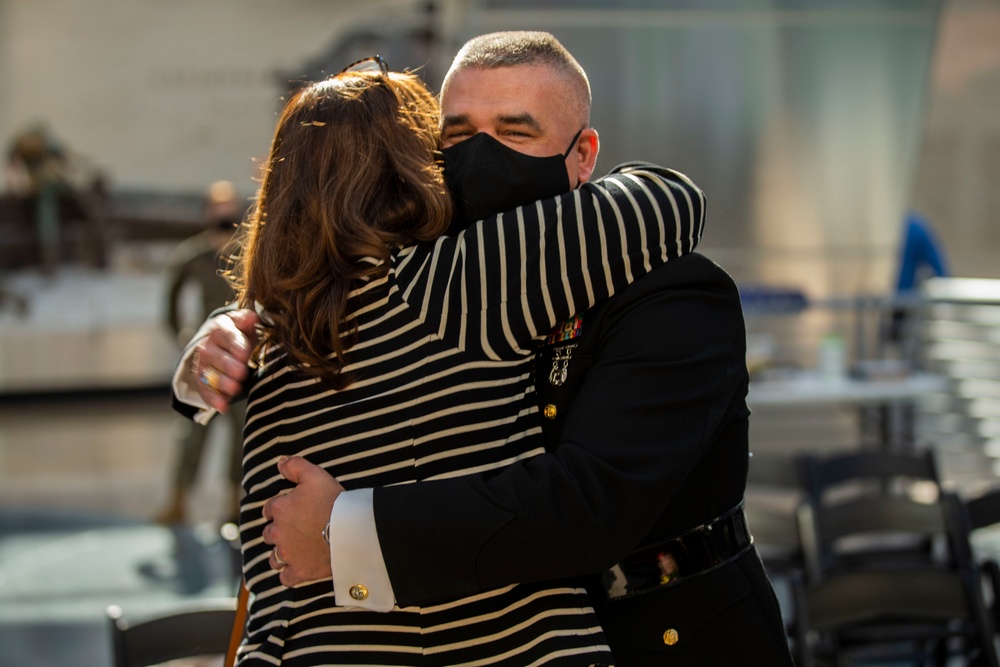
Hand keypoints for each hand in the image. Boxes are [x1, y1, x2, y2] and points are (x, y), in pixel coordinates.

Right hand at [190, 310, 257, 412]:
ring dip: (222, 383)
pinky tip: (223, 406)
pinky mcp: (202, 382)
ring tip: (235, 389)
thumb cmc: (240, 336)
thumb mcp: (245, 326)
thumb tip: (253, 317)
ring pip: (210, 375)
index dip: (236, 345)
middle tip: (242, 373)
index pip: (226, 335)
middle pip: (216, 357)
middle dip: (229, 366)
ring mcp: (203, 366)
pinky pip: (205, 391)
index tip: (246, 354)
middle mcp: (208, 347)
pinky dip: (214, 400)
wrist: (224, 348)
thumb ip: (247, 321)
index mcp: (220, 329)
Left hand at [262, 456, 344, 586]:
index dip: (278, 508)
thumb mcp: (315, 475)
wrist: (350, 531)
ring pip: (274, 557)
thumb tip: (280, 462)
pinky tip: (296, 569)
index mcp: (280, 509)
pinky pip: (286, 577)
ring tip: (292, 550)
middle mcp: (278, 533)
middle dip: (278, 531)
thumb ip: (295, 466)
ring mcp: (288, 554)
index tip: (289, 510)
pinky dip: (289, 574)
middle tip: (293, 529)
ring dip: (280, 553)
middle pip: (269, 533)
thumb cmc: (334, 501)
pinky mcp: (299, 571)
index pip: (270, 509)